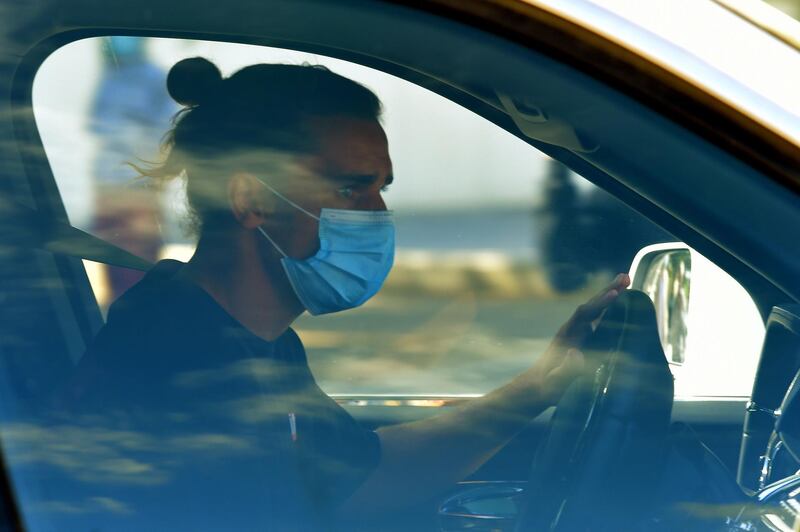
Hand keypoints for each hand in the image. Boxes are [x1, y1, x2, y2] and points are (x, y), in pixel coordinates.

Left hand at [533, 273, 630, 404]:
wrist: (535, 387)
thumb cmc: (547, 388)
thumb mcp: (556, 383)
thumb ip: (566, 370)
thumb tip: (576, 353)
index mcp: (567, 337)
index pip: (584, 315)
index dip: (599, 304)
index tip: (615, 293)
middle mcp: (571, 330)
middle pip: (590, 305)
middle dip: (607, 291)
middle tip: (626, 277)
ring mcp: (576, 332)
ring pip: (594, 309)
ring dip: (609, 295)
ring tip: (626, 280)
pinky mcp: (580, 338)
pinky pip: (596, 318)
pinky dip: (608, 307)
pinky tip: (619, 303)